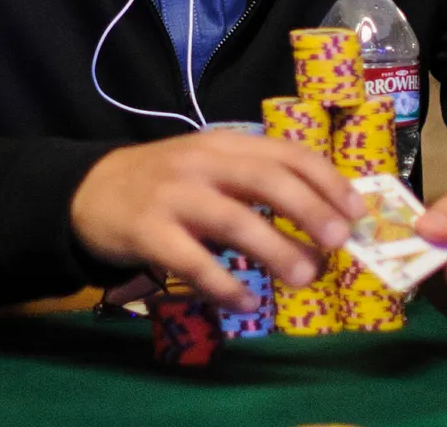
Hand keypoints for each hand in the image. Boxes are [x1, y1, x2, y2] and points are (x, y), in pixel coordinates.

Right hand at [71, 131, 362, 309]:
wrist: (89, 191)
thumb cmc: (164, 183)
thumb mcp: (210, 166)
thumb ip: (255, 182)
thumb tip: (324, 220)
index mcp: (225, 144)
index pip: (286, 153)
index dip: (327, 181)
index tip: (357, 212)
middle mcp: (201, 164)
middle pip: (265, 180)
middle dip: (310, 209)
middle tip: (340, 242)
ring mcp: (172, 197)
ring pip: (233, 220)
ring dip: (275, 249)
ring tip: (305, 277)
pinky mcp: (147, 231)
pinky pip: (192, 262)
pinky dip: (224, 284)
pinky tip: (246, 303)